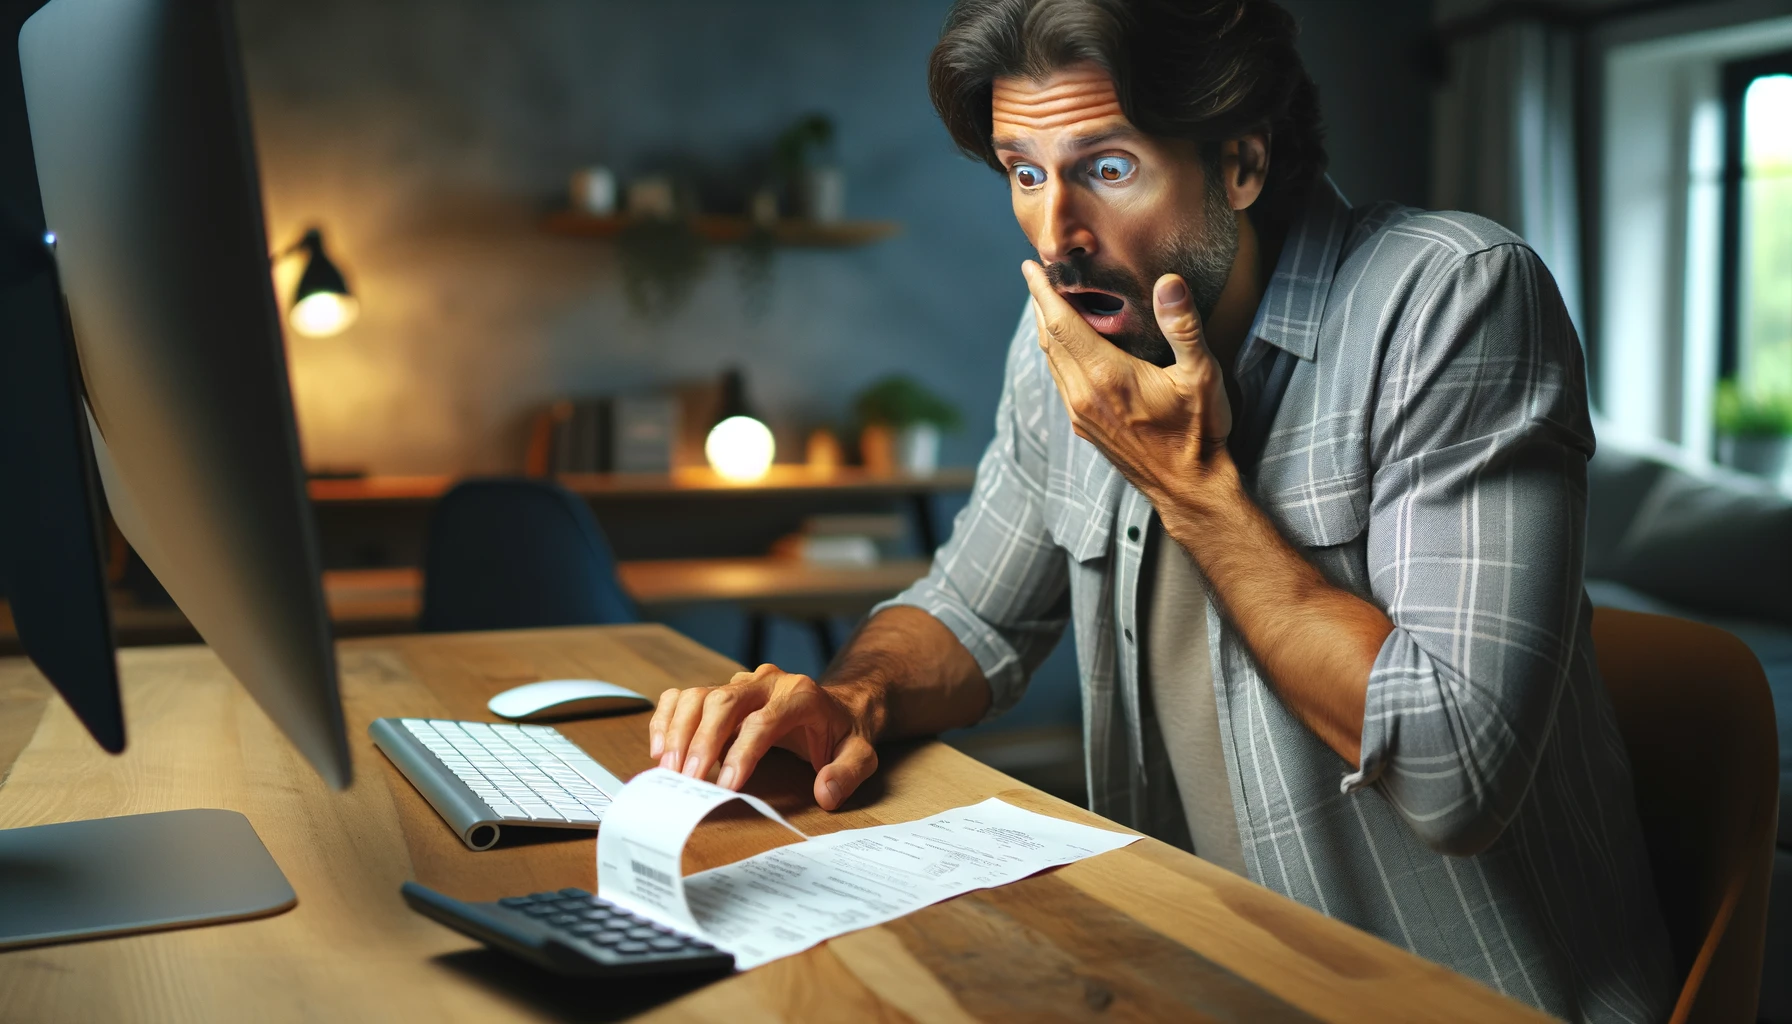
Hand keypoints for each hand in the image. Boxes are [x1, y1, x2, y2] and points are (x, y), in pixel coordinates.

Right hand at [647, 663, 878, 809]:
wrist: (836, 706)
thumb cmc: (842, 733)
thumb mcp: (860, 754)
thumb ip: (848, 772)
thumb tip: (825, 793)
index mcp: (801, 695)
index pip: (763, 721)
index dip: (741, 754)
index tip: (725, 788)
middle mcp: (767, 682)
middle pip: (723, 702)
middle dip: (701, 742)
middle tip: (686, 780)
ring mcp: (740, 683)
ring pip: (698, 695)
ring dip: (677, 732)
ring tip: (666, 770)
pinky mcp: (721, 690)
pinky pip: (684, 696)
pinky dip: (666, 719)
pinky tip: (659, 750)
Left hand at [1020, 262, 1232, 497]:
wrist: (1188, 488)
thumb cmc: (1198, 432)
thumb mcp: (1201, 375)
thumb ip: (1183, 326)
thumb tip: (1168, 283)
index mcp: (1106, 375)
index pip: (1061, 322)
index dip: (1042, 291)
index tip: (1029, 266)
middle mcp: (1084, 394)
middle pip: (1049, 338)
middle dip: (1039, 303)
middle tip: (1035, 274)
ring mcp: (1081, 414)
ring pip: (1051, 361)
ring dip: (1046, 329)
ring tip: (1046, 303)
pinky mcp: (1085, 427)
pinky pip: (1060, 380)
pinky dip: (1056, 354)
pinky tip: (1065, 346)